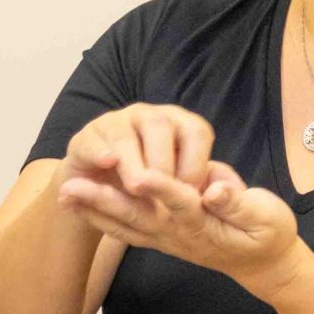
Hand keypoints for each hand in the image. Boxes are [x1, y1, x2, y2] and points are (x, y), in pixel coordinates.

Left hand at [57, 154, 305, 288]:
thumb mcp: (266, 216)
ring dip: (93, 210)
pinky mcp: (161, 238)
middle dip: (104, 200)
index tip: (140, 174)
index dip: (161, 188)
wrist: (263, 264)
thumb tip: (215, 189)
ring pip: (125, 223)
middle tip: (71, 187)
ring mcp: (166, 238)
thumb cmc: (267, 232)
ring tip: (63, 195)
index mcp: (205, 221)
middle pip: (137, 215)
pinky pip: (125, 229)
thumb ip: (238, 202)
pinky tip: (78, 206)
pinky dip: (101, 218)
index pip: (180, 201)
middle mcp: (178, 232)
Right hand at [58, 104, 217, 199]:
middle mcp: (148, 117)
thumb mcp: (182, 187)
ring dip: (133, 164)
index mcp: (179, 124)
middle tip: (163, 195)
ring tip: (138, 188)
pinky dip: (99, 152)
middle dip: (163, 165)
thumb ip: (206, 184)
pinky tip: (107, 164)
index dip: (196, 164)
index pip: (196, 132)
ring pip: (125, 135)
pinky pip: (92, 140)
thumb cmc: (153, 190)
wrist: (103, 193)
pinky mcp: (85, 137)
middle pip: (159, 127)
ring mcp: (115, 123)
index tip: (192, 196)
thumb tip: (227, 192)